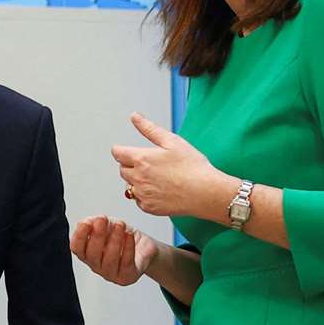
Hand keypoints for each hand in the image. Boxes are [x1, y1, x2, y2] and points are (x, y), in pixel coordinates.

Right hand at [70, 215, 156, 286]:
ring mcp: (112, 273)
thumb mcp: (106, 225)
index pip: (76, 248)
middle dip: (97, 235)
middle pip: (92, 254)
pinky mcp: (127, 275)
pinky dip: (128, 247)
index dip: (79, 236)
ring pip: (109, 259)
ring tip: (120, 225)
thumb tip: (86, 222)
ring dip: (114, 240)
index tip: (86, 222)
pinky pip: (126, 262)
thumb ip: (94, 223)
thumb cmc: (122, 238)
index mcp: (88, 253)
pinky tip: (129, 235)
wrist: (143, 247)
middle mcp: (97, 265)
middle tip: (102, 220)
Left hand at [111, 113, 231, 218]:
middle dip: (130, 165)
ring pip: (129, 186)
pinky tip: (161, 190)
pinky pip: (138, 200)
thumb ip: (149, 129)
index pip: (117, 153)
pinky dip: (144, 195)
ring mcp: (142, 194)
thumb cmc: (193, 167)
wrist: (206, 193)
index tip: (125, 151)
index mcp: (141, 159)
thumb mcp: (172, 141)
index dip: (121, 150)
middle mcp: (137, 178)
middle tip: (150, 164)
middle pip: (122, 169)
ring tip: (158, 177)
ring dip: (136, 180)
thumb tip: (135, 117)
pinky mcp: (148, 208)